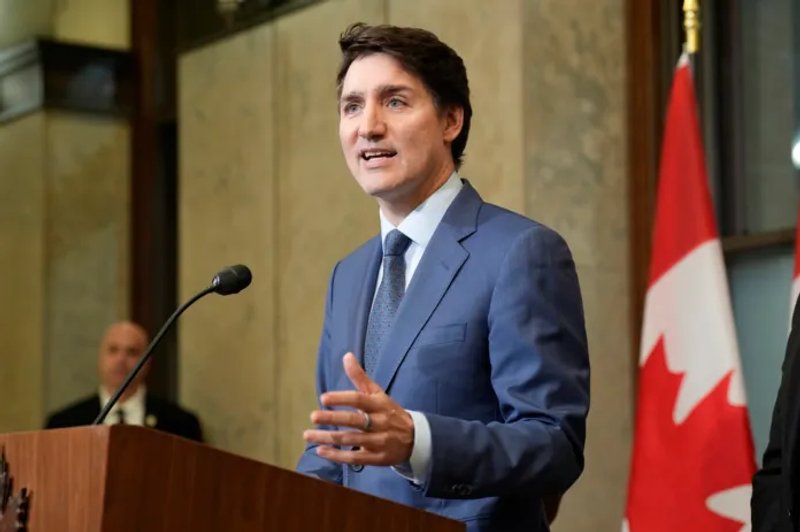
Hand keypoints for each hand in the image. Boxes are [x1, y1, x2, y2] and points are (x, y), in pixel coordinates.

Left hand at [303, 352, 414, 466]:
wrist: (415, 439)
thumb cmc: (390, 412)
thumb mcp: (378, 393)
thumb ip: (360, 377)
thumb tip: (346, 356)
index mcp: (379, 405)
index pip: (359, 400)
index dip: (342, 398)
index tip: (323, 398)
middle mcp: (379, 423)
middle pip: (354, 421)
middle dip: (333, 418)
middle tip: (313, 416)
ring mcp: (378, 442)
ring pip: (351, 440)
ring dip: (328, 438)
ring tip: (308, 434)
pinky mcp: (377, 458)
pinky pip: (354, 458)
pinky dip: (336, 455)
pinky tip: (320, 450)